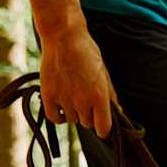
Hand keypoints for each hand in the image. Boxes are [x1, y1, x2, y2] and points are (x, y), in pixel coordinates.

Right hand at [38, 23, 114, 137]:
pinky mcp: (48, 96)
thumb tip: (118, 111)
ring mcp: (65, 100)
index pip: (103, 128)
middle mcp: (83, 101)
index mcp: (100, 96)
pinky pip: (54, 118)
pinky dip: (58, 115)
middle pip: (87, 123)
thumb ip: (110, 95)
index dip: (104, 129)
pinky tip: (61, 106)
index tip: (102, 125)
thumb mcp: (104, 72)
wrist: (63, 37)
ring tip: (72, 95)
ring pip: (72, 120)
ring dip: (73, 112)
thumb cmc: (87, 52)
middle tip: (86, 100)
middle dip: (88, 115)